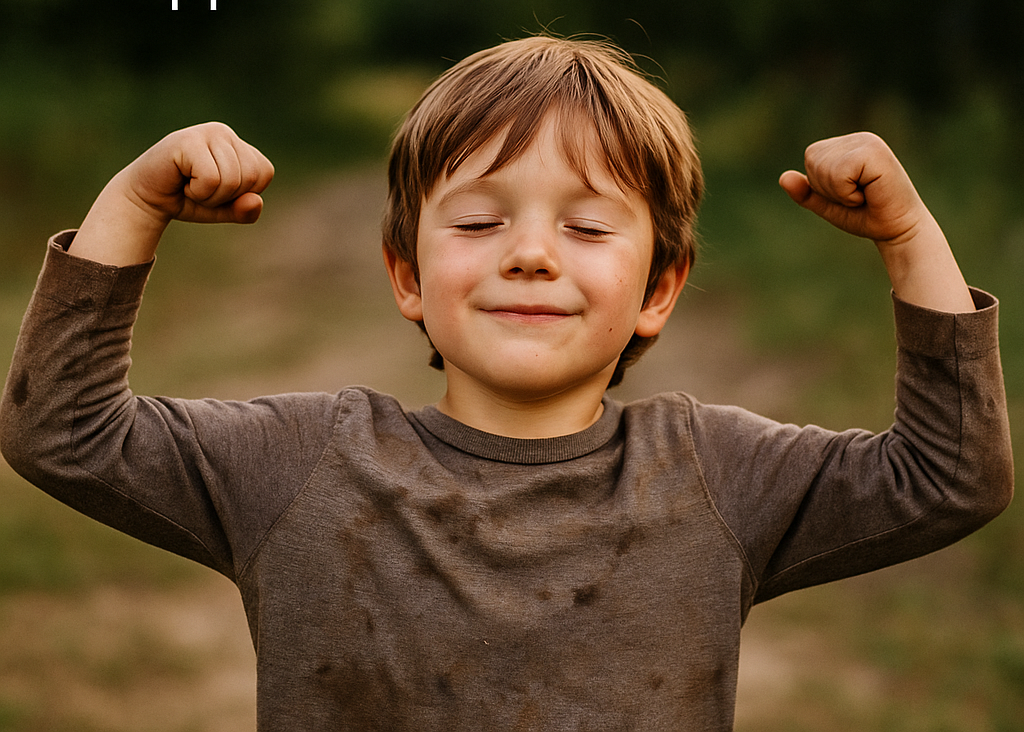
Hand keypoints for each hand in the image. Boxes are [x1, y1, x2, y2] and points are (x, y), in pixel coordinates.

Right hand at [121, 121, 274, 225]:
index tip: (217, 188)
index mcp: (238, 145)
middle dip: (226, 196)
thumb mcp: (224, 210)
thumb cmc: (187, 199)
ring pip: (231, 180)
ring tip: (190, 184)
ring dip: (209, 195)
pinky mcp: (188, 141)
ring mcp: (206, 133)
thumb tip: (255, 201)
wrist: (146, 199)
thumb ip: (245, 210)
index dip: (243, 193)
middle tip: (200, 188)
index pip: (264, 173)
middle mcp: (225, 132)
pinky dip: (197, 192)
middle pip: (251, 177)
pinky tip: (181, 180)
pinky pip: (211, 179)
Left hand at [778, 132, 974, 312]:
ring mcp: (868, 142)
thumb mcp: (829, 205)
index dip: (822, 184)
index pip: (811, 157)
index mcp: (848, 145)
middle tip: (858, 196)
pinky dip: (848, 193)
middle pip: (814, 160)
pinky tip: (870, 193)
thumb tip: (783, 178)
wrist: (897, 230)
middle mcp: (859, 138)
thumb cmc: (866, 216)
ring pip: (824, 168)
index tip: (850, 193)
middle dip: (830, 188)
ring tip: (864, 194)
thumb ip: (806, 192)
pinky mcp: (875, 152)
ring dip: (840, 192)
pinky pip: (838, 174)